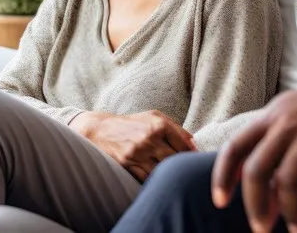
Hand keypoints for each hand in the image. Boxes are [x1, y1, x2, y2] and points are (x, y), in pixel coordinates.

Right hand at [71, 110, 196, 181]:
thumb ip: (176, 129)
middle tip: (187, 172)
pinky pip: (148, 178)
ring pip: (163, 171)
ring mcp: (138, 153)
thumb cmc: (132, 124)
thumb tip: (195, 146)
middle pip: (176, 160)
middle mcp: (149, 138)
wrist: (101, 130)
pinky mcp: (129, 165)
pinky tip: (158, 179)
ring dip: (169, 175)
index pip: (185, 145)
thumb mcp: (154, 117)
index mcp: (159, 124)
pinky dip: (155, 180)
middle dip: (182, 167)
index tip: (195, 162)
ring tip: (174, 177)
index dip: (192, 155)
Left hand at [211, 74, 296, 232]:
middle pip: (257, 168)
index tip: (220, 201)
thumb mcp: (289, 117)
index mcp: (270, 117)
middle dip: (254, 204)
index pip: (235, 147)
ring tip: (296, 232)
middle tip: (260, 229)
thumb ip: (272, 148)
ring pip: (288, 181)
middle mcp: (286, 124)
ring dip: (289, 213)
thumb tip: (261, 193)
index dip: (223, 176)